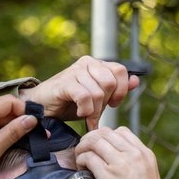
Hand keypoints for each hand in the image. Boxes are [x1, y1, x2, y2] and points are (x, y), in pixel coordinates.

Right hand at [18, 57, 138, 130]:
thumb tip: (136, 81)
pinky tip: (80, 113)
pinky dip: (85, 110)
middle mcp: (87, 63)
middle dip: (106, 103)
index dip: (121, 91)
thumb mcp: (97, 99)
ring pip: (99, 92)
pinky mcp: (65, 82)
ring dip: (94, 110)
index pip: (120, 71)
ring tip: (86, 115)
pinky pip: (85, 96)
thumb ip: (116, 90)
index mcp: (96, 64)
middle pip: (111, 82)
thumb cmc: (68, 103)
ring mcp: (75, 71)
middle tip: (95, 112)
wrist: (42, 106)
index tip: (112, 104)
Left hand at [75, 126, 174, 178]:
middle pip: (105, 133)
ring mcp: (120, 163)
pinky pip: (89, 157)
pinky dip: (81, 159)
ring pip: (95, 141)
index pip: (121, 131)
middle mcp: (133, 154)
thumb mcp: (146, 173)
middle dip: (91, 139)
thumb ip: (134, 162)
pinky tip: (82, 167)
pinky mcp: (108, 175)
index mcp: (143, 152)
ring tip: (81, 158)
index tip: (99, 147)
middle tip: (84, 150)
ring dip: (83, 148)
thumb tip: (115, 158)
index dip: (105, 136)